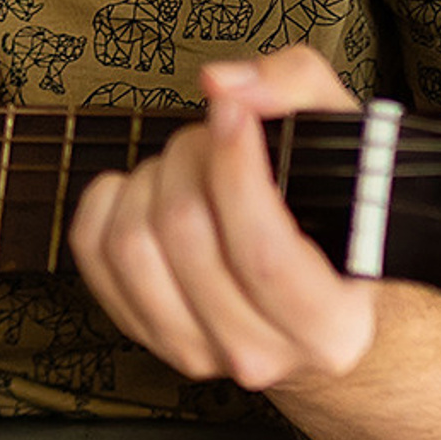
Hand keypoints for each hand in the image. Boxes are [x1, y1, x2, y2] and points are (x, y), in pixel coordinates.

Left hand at [70, 45, 376, 392]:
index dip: (235, 170)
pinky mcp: (140, 330)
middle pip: (186, 232)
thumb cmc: (332, 215)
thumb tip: (222, 86)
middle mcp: (259, 353)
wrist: (310, 294)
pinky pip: (92, 252)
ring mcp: (193, 350)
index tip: (231, 113)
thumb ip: (299, 89)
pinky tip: (145, 186)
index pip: (261, 252)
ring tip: (187, 162)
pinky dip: (108, 201)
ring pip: (132, 243)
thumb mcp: (348, 143)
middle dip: (192, 156)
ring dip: (151, 178)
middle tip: (215, 132)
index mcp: (329, 326)